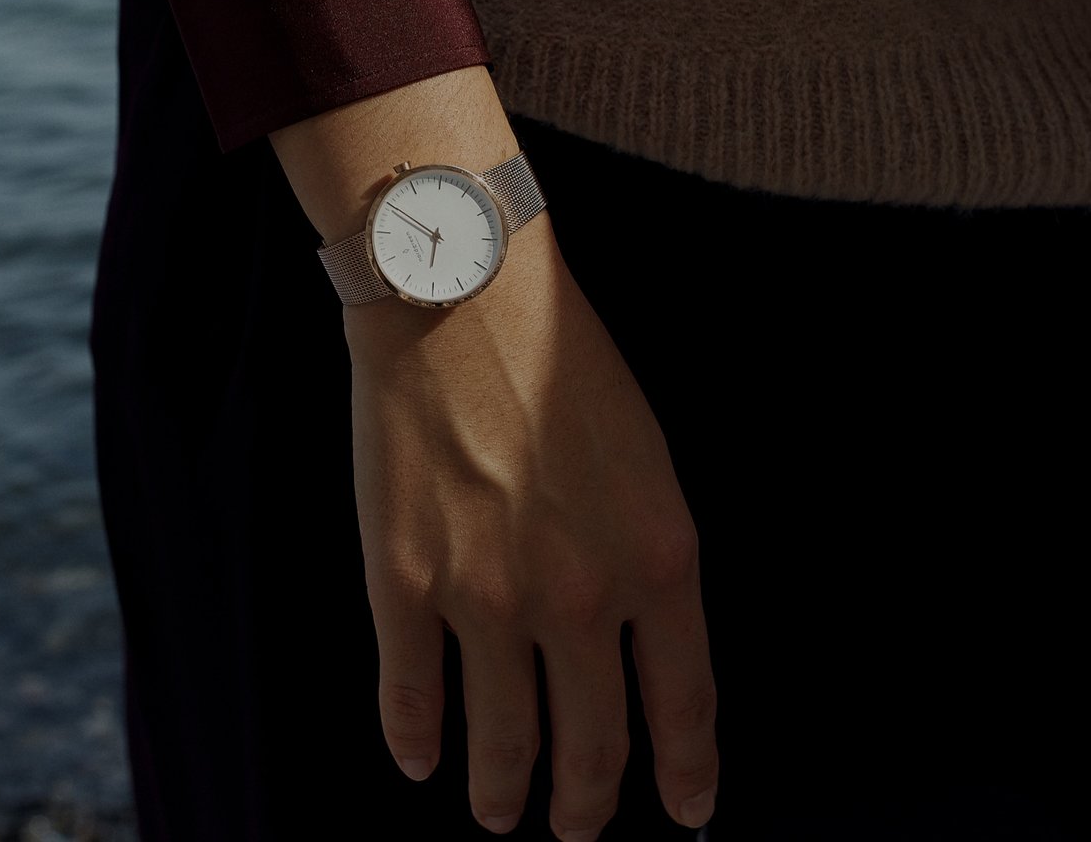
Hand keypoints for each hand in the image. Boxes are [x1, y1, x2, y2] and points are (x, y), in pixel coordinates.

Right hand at [344, 217, 717, 839]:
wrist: (461, 301)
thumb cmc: (562, 364)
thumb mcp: (651, 462)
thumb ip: (651, 562)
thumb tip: (640, 646)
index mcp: (659, 564)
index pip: (684, 708)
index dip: (685, 777)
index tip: (684, 813)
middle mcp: (579, 599)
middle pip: (591, 745)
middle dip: (585, 804)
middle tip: (575, 826)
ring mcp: (486, 599)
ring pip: (501, 740)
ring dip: (503, 794)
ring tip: (500, 813)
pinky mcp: (405, 585)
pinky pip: (410, 695)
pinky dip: (415, 741)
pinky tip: (420, 760)